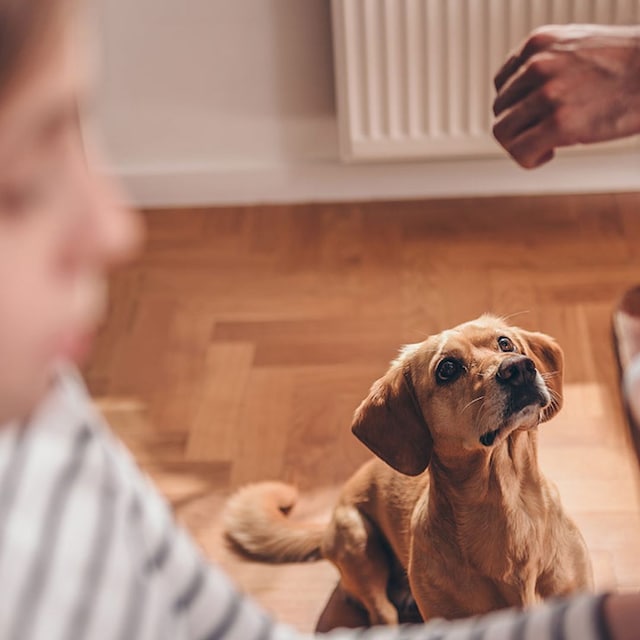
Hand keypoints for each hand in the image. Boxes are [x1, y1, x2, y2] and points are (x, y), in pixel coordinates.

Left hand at [492, 25, 639, 167]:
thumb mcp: (577, 48)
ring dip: (520, 145)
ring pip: (502, 133)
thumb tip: (521, 103)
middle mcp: (538, 65)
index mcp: (539, 43)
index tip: (537, 116)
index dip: (516, 107)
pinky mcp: (561, 123)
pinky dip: (529, 160)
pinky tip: (550, 154)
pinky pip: (520, 152)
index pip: (502, 85)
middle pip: (499, 111)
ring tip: (547, 145)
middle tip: (544, 134)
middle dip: (518, 128)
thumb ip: (547, 65)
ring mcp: (548, 93)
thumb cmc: (627, 65)